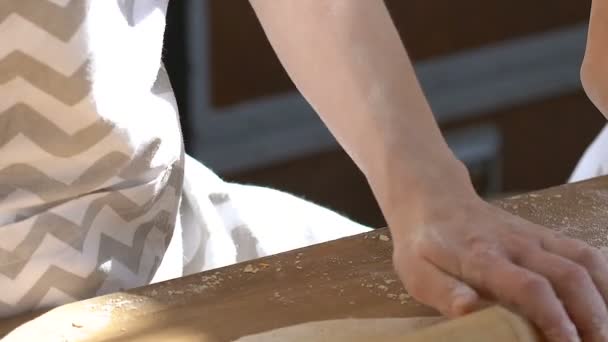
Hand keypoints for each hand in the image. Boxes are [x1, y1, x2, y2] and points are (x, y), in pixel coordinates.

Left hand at [388, 194, 607, 341]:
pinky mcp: (543, 235)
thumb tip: (469, 310)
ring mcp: (533, 237)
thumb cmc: (423, 244)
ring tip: (604, 332)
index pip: (530, 287)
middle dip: (592, 317)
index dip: (555, 319)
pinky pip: (585, 253)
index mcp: (482, 257)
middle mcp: (516, 244)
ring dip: (604, 299)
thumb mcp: (417, 272)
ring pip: (585, 262)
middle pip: (570, 276)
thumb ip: (443, 291)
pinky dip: (604, 279)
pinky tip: (603, 305)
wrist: (433, 200)